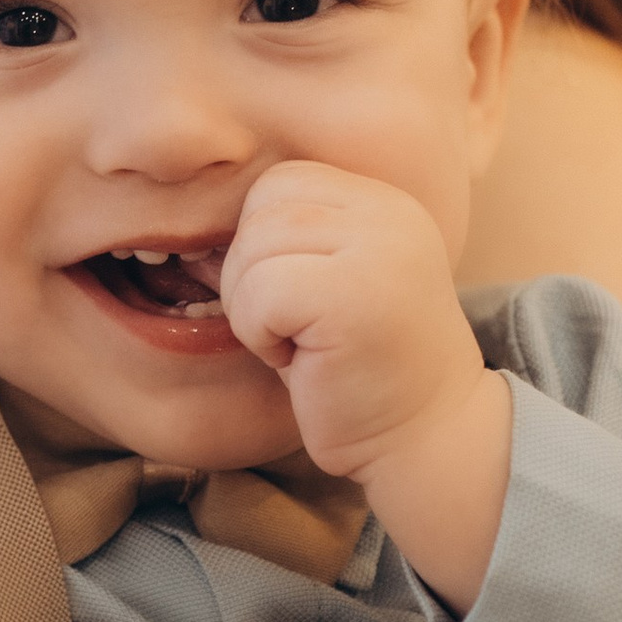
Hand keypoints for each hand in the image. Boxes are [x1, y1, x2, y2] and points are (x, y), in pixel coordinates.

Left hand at [220, 162, 514, 604]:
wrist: (428, 438)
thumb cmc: (362, 374)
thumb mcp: (325, 288)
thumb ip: (280, 249)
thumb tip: (193, 244)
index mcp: (383, 203)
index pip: (280, 183)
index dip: (261, 242)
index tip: (294, 301)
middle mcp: (388, 212)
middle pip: (260, 208)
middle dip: (251, 275)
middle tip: (294, 330)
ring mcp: (377, 248)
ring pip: (252, 249)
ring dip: (253, 310)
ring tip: (302, 346)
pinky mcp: (354, 293)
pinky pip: (258, 293)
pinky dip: (259, 335)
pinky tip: (301, 362)